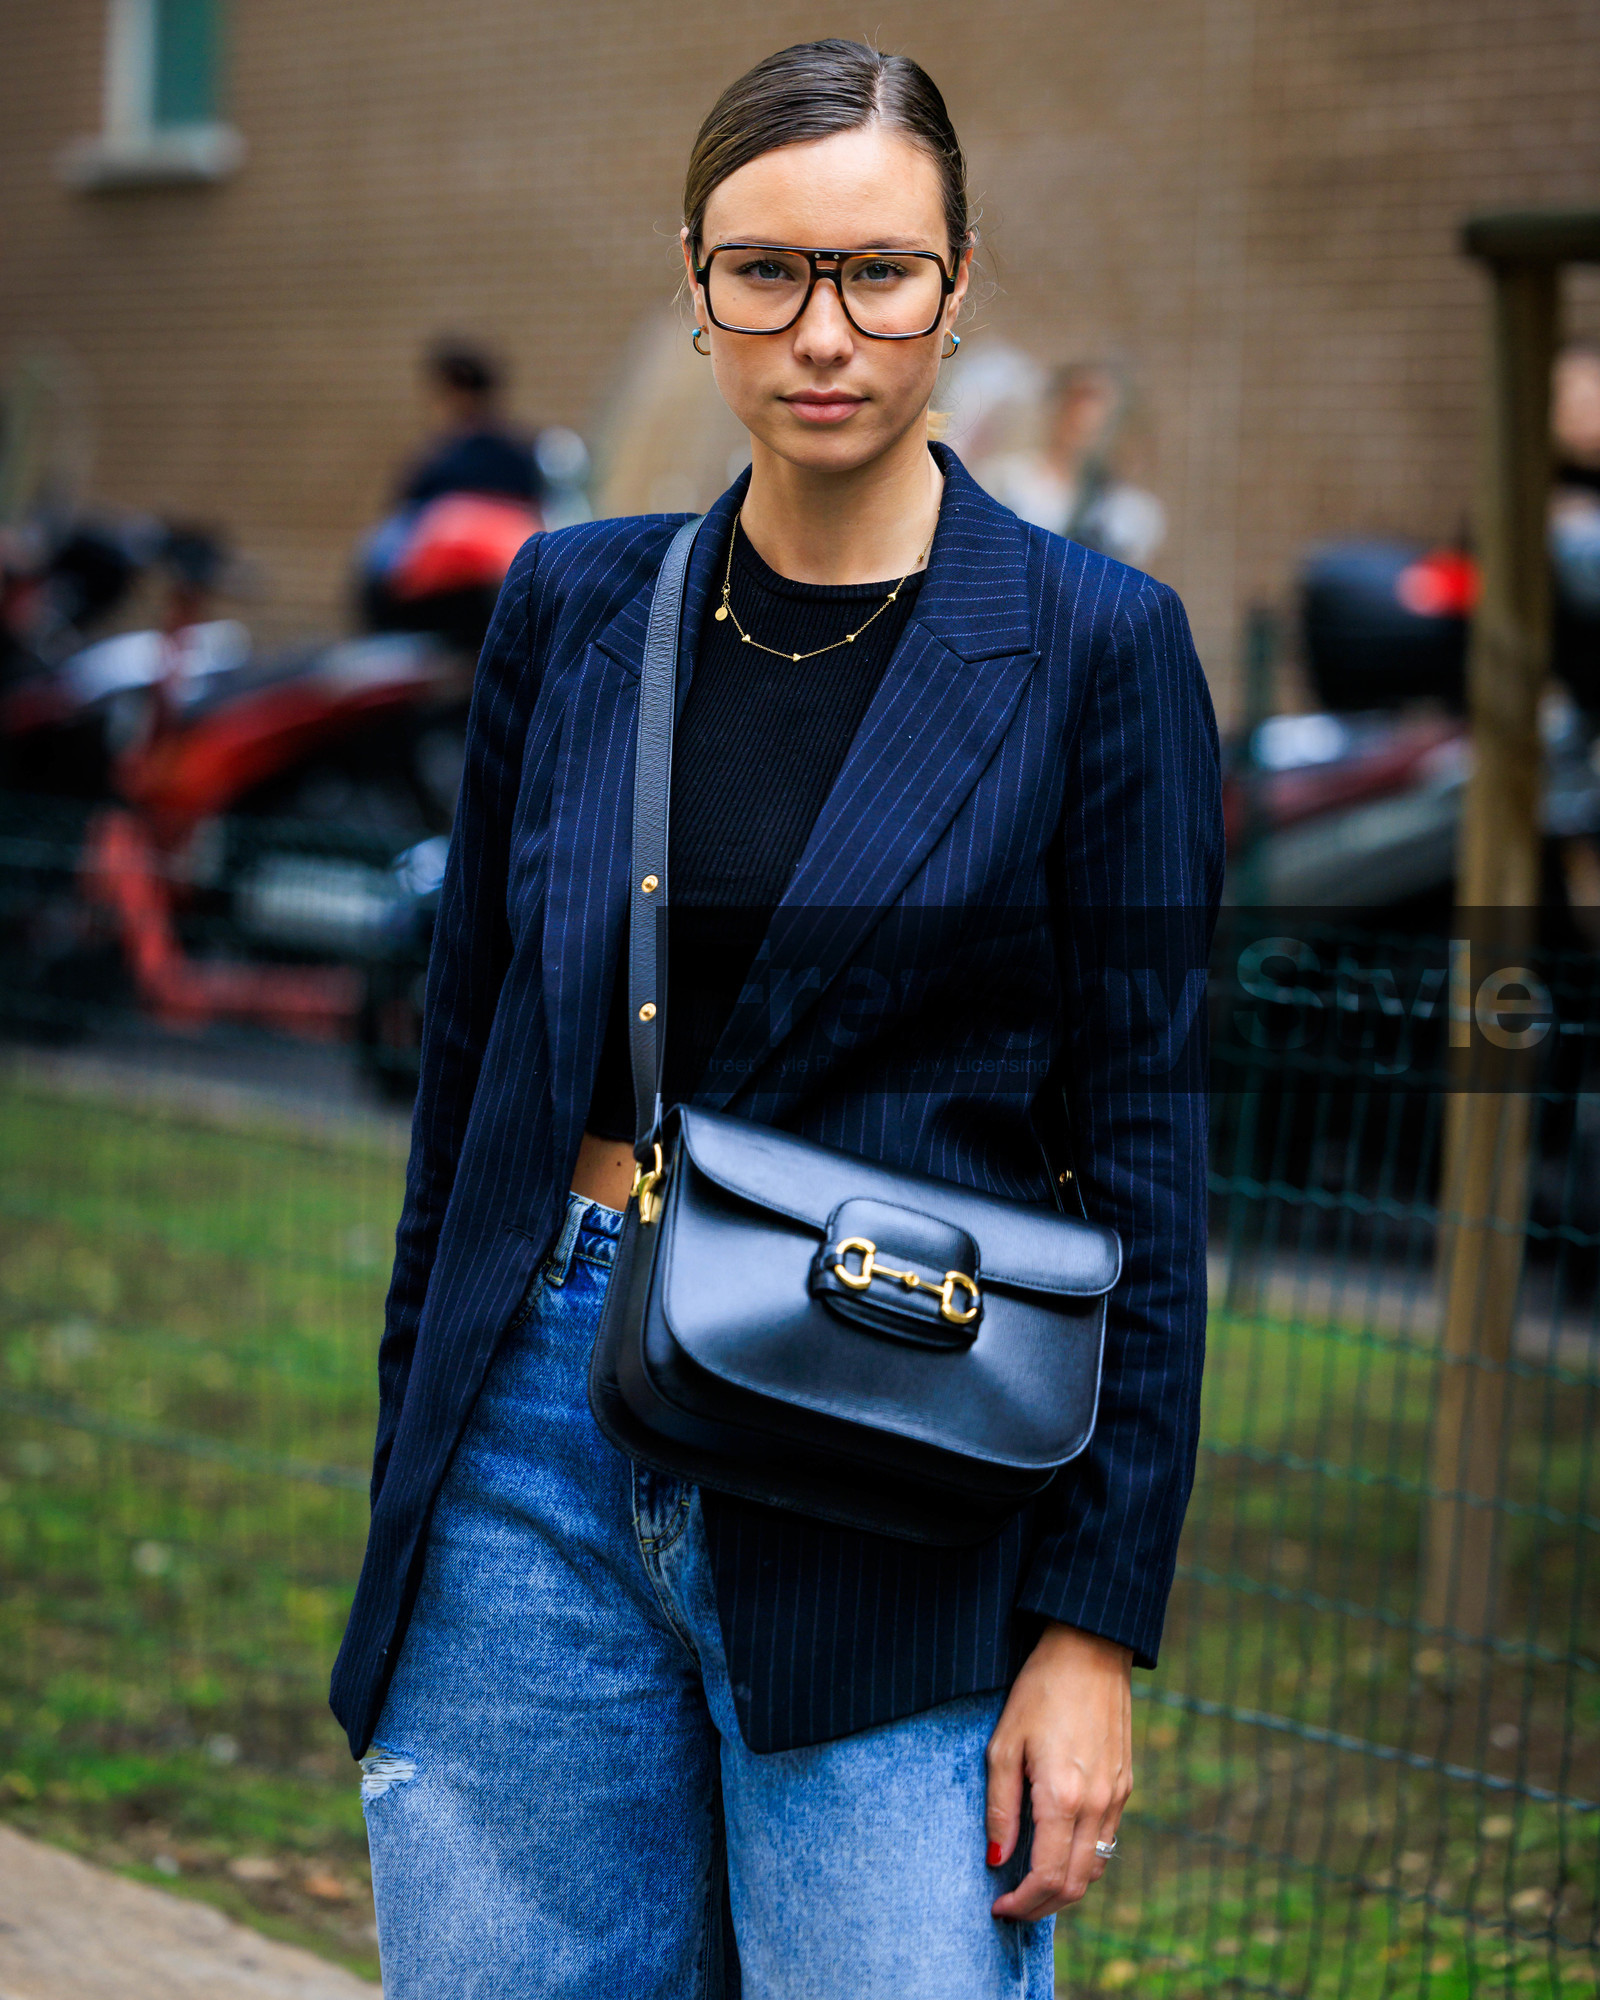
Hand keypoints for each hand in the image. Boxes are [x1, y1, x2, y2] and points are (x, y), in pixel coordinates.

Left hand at [985, 1621, 1132, 1921]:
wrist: (1089, 1650)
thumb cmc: (1038, 1691)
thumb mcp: (1004, 1745)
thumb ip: (1000, 1807)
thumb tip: (996, 1860)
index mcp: (1063, 1797)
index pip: (1047, 1877)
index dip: (1022, 1904)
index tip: (998, 1907)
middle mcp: (1097, 1804)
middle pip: (1075, 1885)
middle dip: (1041, 1906)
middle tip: (1012, 1905)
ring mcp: (1116, 1797)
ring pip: (1095, 1867)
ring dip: (1064, 1886)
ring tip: (1030, 1881)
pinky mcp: (1126, 1785)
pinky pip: (1106, 1841)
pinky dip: (1081, 1859)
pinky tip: (1056, 1848)